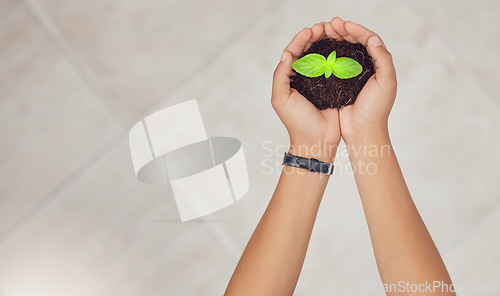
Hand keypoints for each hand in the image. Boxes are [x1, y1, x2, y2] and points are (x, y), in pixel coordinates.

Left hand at [271, 23, 341, 161]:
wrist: (317, 140)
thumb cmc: (297, 122)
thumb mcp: (281, 98)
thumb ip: (281, 75)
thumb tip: (286, 54)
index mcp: (289, 79)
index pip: (293, 53)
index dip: (300, 40)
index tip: (310, 30)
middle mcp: (303, 78)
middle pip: (307, 52)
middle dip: (314, 37)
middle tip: (323, 27)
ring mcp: (319, 82)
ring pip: (321, 57)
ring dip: (326, 43)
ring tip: (332, 32)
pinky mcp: (333, 87)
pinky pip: (335, 67)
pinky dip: (338, 56)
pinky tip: (343, 47)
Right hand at [328, 17, 397, 143]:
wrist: (362, 131)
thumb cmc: (376, 110)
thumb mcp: (386, 82)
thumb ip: (383, 59)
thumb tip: (373, 38)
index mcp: (379, 65)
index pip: (369, 40)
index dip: (356, 30)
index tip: (343, 25)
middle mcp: (366, 68)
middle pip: (354, 43)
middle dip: (342, 31)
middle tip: (329, 24)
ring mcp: (352, 75)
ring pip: (343, 51)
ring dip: (333, 39)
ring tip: (322, 32)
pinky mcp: (339, 83)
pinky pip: (332, 63)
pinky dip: (326, 54)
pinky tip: (317, 49)